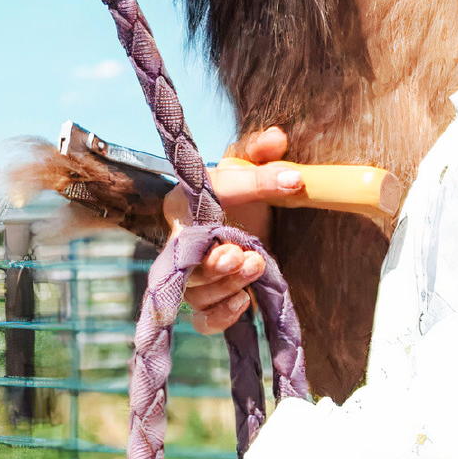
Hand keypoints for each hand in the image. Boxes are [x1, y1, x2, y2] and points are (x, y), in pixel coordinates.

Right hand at [170, 127, 301, 333]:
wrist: (243, 216)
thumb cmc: (241, 187)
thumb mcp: (249, 164)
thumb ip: (261, 153)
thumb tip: (277, 139)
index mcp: (184, 204)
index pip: (193, 205)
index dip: (220, 217)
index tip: (247, 224)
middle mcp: (181, 244)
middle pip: (186, 264)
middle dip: (216, 266)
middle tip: (248, 257)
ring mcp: (194, 276)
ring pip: (196, 294)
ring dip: (226, 287)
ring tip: (258, 268)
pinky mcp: (212, 300)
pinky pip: (203, 319)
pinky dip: (220, 318)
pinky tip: (245, 304)